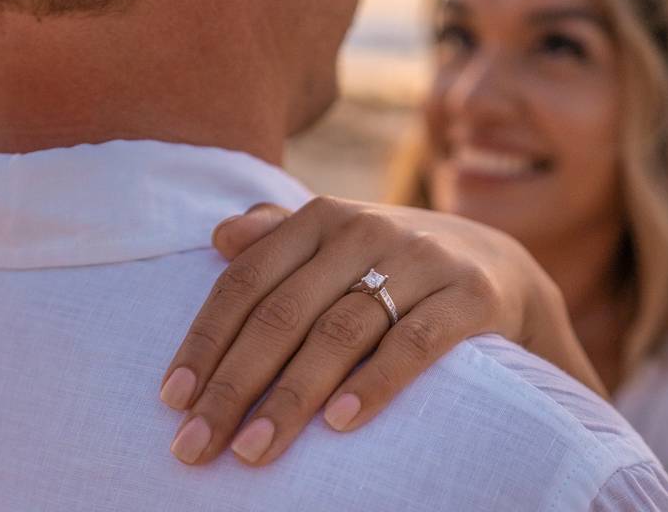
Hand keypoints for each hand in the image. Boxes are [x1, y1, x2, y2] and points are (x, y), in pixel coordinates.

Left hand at [160, 196, 602, 466]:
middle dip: (234, 385)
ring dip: (291, 397)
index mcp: (322, 218)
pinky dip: (376, 383)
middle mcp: (366, 230)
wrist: (496, 264)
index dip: (206, 341)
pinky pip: (414, 343)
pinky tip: (340, 424)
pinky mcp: (468, 296)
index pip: (247, 281)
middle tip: (195, 446)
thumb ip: (278, 237)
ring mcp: (420, 261)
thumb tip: (219, 236)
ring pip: (340, 332)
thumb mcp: (336, 242)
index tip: (172, 401)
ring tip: (251, 451)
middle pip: (284, 313)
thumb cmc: (393, 264)